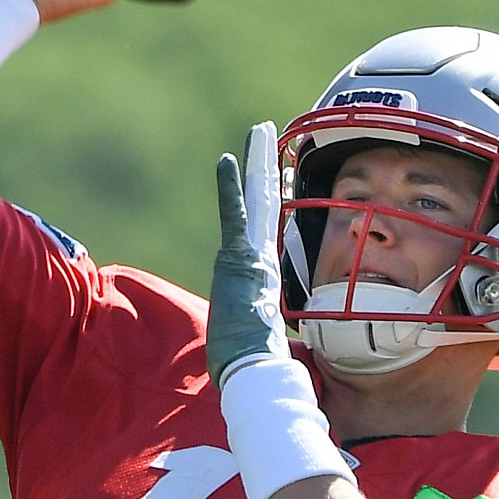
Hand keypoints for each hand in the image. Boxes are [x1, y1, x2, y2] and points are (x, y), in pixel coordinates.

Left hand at [208, 121, 289, 384]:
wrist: (254, 367)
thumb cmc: (251, 360)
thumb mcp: (252, 335)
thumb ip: (254, 326)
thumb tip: (261, 342)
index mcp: (264, 271)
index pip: (266, 223)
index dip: (269, 193)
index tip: (271, 168)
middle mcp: (262, 257)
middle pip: (266, 201)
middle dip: (266, 164)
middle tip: (266, 132)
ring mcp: (253, 255)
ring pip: (258, 199)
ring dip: (258, 163)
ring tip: (259, 130)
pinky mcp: (240, 259)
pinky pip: (235, 214)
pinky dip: (231, 187)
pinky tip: (227, 159)